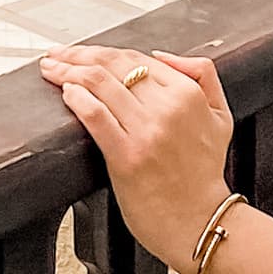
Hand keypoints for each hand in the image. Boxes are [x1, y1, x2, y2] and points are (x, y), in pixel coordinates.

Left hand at [39, 43, 235, 273]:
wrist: (199, 222)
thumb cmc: (202, 174)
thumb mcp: (220, 116)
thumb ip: (202, 75)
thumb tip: (163, 55)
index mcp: (187, 94)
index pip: (135, 57)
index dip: (101, 51)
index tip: (82, 52)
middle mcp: (167, 108)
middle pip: (112, 64)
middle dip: (78, 55)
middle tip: (57, 55)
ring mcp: (146, 131)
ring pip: (98, 83)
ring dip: (68, 71)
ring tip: (52, 70)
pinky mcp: (126, 155)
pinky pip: (95, 115)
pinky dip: (76, 98)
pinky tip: (66, 93)